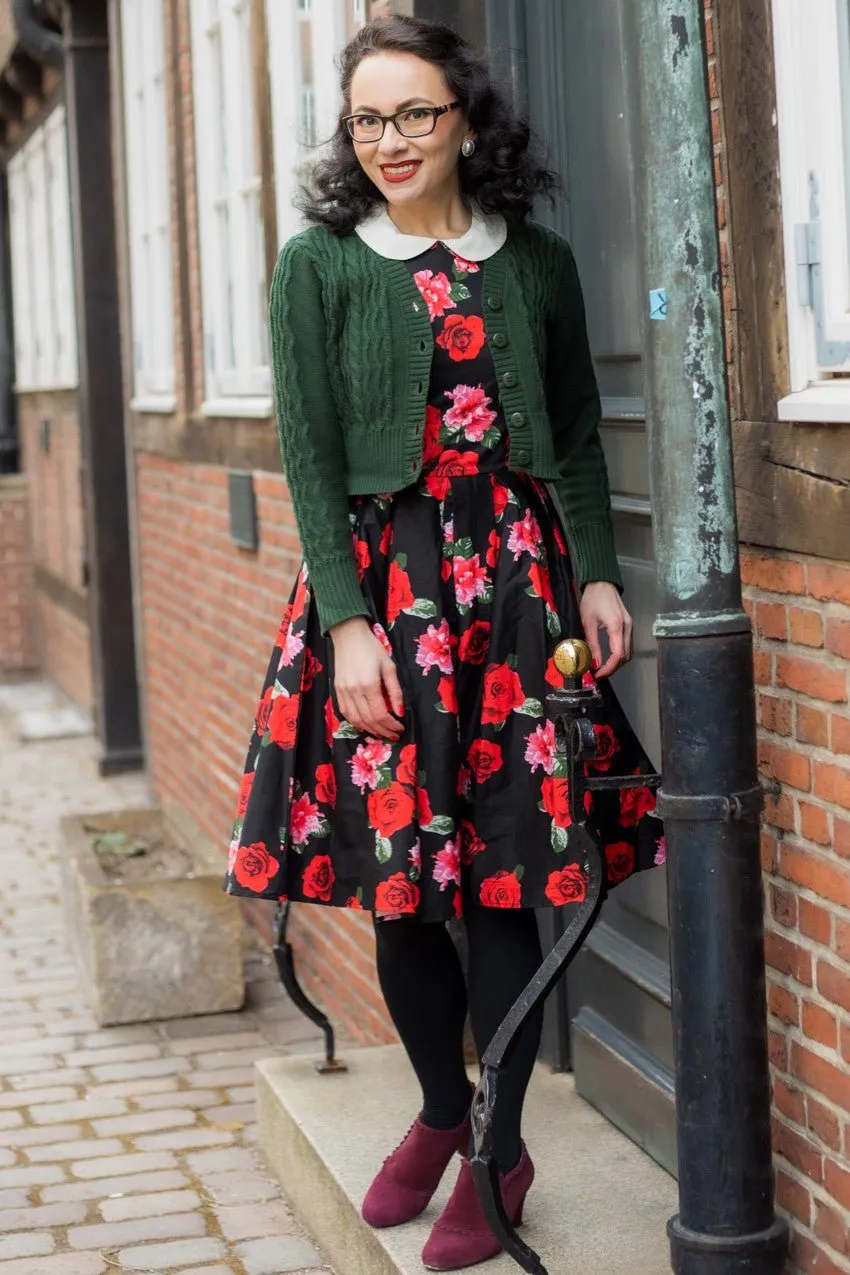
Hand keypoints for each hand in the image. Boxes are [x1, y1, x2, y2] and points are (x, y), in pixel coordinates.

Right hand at [329, 617, 404, 740]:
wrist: (348, 636)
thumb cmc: (372, 648)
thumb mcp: (389, 667)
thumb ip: (395, 691)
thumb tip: (400, 712)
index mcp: (369, 684)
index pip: (380, 714)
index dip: (391, 725)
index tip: (400, 728)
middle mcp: (354, 691)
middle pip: (369, 720)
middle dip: (383, 731)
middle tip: (393, 735)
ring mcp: (343, 691)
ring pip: (356, 720)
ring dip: (370, 730)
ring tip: (382, 733)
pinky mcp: (337, 690)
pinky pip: (345, 712)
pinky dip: (356, 722)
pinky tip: (365, 725)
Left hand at [579, 582, 633, 678]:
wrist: (601, 583)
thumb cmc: (593, 599)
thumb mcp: (588, 622)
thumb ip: (592, 643)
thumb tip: (594, 662)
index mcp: (617, 626)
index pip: (619, 655)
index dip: (609, 668)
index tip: (598, 674)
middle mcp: (628, 627)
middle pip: (626, 656)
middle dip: (613, 668)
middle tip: (599, 673)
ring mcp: (631, 626)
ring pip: (630, 652)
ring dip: (618, 662)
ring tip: (603, 667)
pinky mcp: (629, 625)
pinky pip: (629, 644)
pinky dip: (621, 654)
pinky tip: (610, 657)